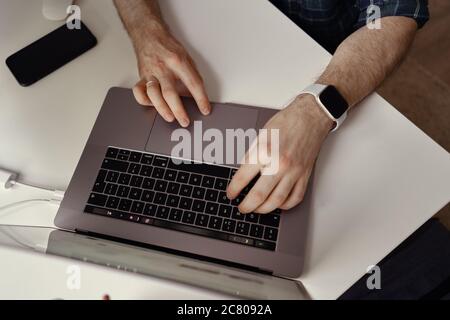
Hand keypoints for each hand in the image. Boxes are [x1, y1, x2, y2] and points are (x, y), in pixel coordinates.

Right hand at [131, 23, 210, 126]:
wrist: (149, 35)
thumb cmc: (168, 47)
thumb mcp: (187, 58)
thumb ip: (192, 76)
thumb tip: (197, 95)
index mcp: (178, 62)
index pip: (193, 83)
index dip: (201, 99)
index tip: (205, 109)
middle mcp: (163, 68)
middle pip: (170, 93)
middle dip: (179, 110)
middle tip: (185, 121)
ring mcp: (150, 73)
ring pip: (154, 95)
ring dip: (162, 109)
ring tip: (170, 117)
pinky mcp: (141, 77)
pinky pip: (139, 92)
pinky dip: (144, 101)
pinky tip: (152, 105)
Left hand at [227, 95, 332, 213]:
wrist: (311, 116)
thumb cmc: (287, 122)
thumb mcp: (261, 135)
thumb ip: (252, 155)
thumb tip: (243, 172)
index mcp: (264, 152)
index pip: (242, 177)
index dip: (233, 189)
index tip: (231, 194)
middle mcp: (279, 164)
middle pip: (259, 195)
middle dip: (247, 206)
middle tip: (241, 208)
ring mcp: (294, 171)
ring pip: (277, 201)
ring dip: (264, 209)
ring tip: (256, 209)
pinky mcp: (305, 175)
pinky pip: (295, 197)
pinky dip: (285, 205)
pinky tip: (278, 203)